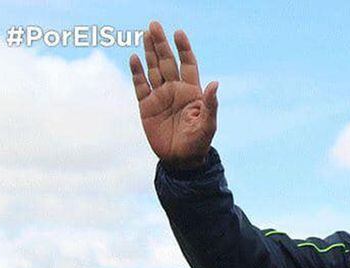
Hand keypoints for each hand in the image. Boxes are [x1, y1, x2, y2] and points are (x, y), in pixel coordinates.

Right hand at [130, 21, 217, 168]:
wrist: (181, 160)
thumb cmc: (198, 143)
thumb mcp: (208, 125)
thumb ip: (210, 104)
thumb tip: (215, 83)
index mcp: (192, 91)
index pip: (188, 64)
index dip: (184, 49)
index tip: (179, 33)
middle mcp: (175, 90)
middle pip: (167, 62)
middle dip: (161, 44)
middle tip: (154, 25)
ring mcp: (160, 96)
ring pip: (153, 69)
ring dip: (149, 52)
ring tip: (145, 34)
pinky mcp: (146, 106)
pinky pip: (140, 85)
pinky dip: (136, 72)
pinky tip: (134, 57)